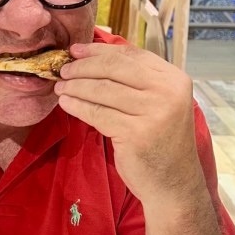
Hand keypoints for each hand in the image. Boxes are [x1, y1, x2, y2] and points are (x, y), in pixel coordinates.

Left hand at [54, 43, 201, 203]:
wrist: (173, 183)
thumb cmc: (160, 142)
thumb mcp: (158, 104)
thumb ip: (136, 82)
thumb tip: (93, 58)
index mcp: (174, 79)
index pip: (131, 55)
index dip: (100, 51)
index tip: (77, 50)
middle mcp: (167, 92)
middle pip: (115, 68)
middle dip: (84, 66)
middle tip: (64, 69)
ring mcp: (153, 112)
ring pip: (103, 90)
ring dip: (76, 86)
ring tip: (60, 86)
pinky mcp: (136, 133)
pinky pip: (97, 113)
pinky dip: (78, 106)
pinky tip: (66, 104)